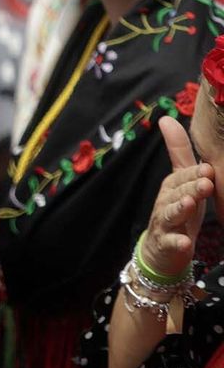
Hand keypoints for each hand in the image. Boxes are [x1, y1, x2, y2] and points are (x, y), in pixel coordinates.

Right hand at [142, 116, 215, 278]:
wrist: (160, 249)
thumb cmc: (177, 208)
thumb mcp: (181, 179)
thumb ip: (177, 150)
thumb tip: (166, 118)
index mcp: (172, 185)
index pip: (183, 176)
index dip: (195, 174)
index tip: (208, 170)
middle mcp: (166, 201)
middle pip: (177, 192)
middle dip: (191, 188)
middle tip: (206, 183)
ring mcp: (165, 222)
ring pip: (172, 214)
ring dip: (181, 209)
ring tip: (190, 204)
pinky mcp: (166, 243)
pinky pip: (171, 242)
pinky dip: (177, 242)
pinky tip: (185, 242)